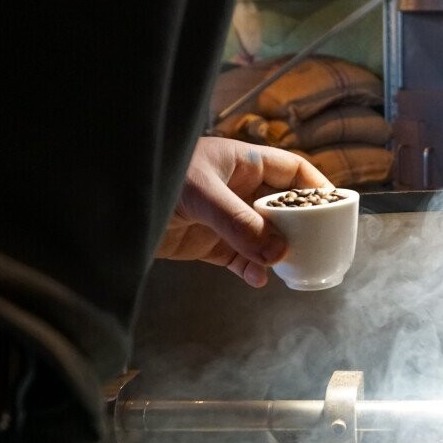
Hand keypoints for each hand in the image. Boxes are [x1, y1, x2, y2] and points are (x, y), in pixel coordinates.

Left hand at [157, 137, 331, 286]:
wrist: (106, 203)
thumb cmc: (156, 177)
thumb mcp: (202, 195)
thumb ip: (240, 224)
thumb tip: (279, 255)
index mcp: (244, 163)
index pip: (293, 171)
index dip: (317, 188)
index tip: (336, 210)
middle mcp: (239, 190)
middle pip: (284, 208)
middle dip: (302, 228)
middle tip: (319, 247)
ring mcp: (225, 218)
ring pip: (265, 237)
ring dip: (279, 253)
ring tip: (292, 269)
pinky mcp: (208, 244)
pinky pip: (241, 258)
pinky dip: (252, 270)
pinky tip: (259, 280)